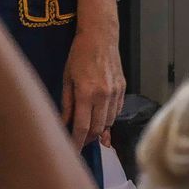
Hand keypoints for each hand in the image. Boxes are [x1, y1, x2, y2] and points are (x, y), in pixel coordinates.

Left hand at [63, 26, 125, 148]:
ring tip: (89, 130)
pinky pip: (116, 111)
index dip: (77, 143)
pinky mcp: (123, 89)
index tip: (72, 152)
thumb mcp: (67, 79)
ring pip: (109, 122)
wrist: (100, 37)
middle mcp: (104, 95)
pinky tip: (100, 117)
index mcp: (86, 93)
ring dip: (99, 130)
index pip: (82, 127)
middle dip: (88, 139)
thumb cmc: (78, 55)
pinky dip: (108, 118)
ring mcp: (116, 93)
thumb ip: (67, 104)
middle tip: (78, 142)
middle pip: (98, 129)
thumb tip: (64, 124)